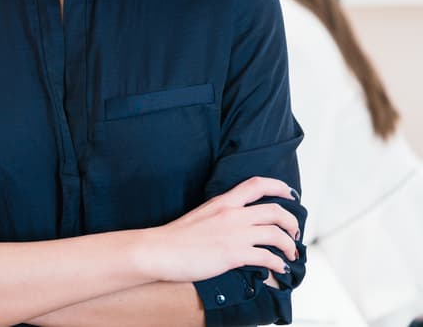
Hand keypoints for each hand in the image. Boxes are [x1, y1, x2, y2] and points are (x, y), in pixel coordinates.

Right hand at [141, 176, 300, 282]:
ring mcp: (233, 234)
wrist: (160, 250)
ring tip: (292, 254)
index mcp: (223, 202)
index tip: (291, 194)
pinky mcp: (233, 254)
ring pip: (277, 234)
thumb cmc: (176, 237)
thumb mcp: (202, 214)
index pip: (256, 185)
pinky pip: (267, 257)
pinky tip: (279, 269)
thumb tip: (237, 224)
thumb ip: (221, 215)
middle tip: (295, 233)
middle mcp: (232, 214)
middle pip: (275, 210)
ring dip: (290, 245)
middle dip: (292, 222)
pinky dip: (279, 264)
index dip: (279, 186)